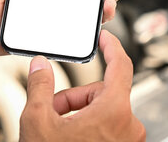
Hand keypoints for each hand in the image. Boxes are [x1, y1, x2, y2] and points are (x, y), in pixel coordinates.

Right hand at [20, 31, 144, 141]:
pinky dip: (89, 127)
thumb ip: (40, 85)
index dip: (112, 45)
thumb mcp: (38, 121)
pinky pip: (109, 127)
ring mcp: (129, 140)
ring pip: (103, 110)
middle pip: (102, 92)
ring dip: (79, 114)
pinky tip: (69, 138)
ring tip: (56, 130)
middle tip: (51, 110)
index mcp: (115, 110)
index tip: (105, 35)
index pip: (122, 64)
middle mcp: (130, 124)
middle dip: (74, 97)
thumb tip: (40, 63)